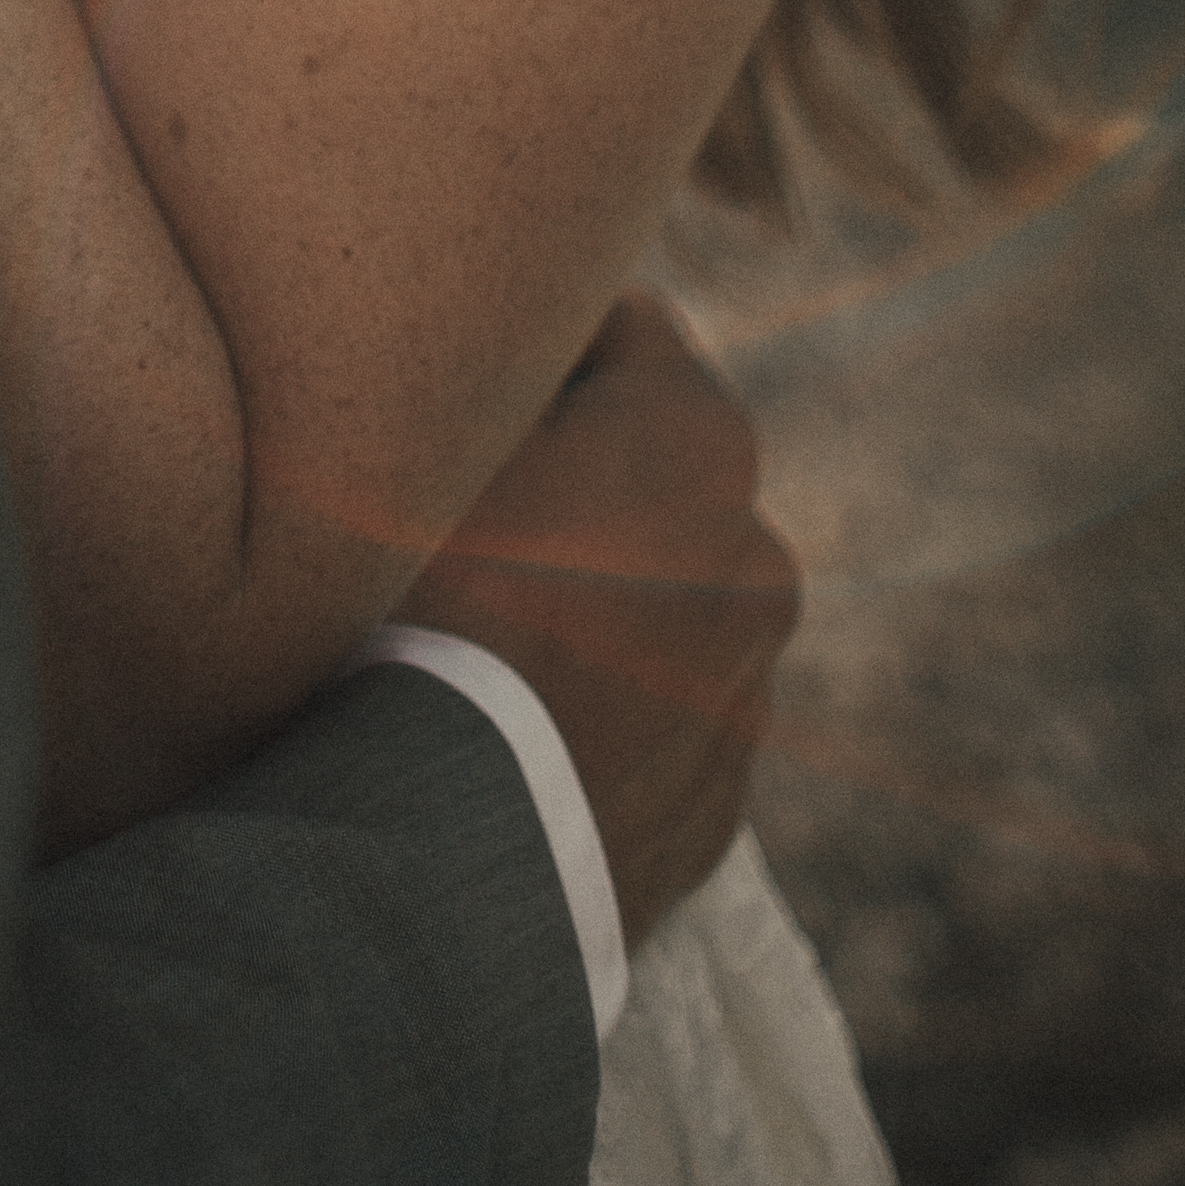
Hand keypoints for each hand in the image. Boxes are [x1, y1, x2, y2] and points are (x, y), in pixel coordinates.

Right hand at [400, 295, 798, 949]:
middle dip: (574, 485)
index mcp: (701, 441)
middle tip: (460, 523)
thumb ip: (492, 365)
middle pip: (650, 478)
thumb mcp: (437, 431)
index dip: (532, 348)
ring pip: (658, 608)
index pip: (622, 327)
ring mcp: (747, 699)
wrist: (447, 858)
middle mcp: (756, 560)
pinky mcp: (712, 816)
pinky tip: (507, 734)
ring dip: (592, 607)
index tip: (463, 392)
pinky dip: (597, 717)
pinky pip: (650, 727)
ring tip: (477, 644)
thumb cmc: (427, 605)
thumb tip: (496, 340)